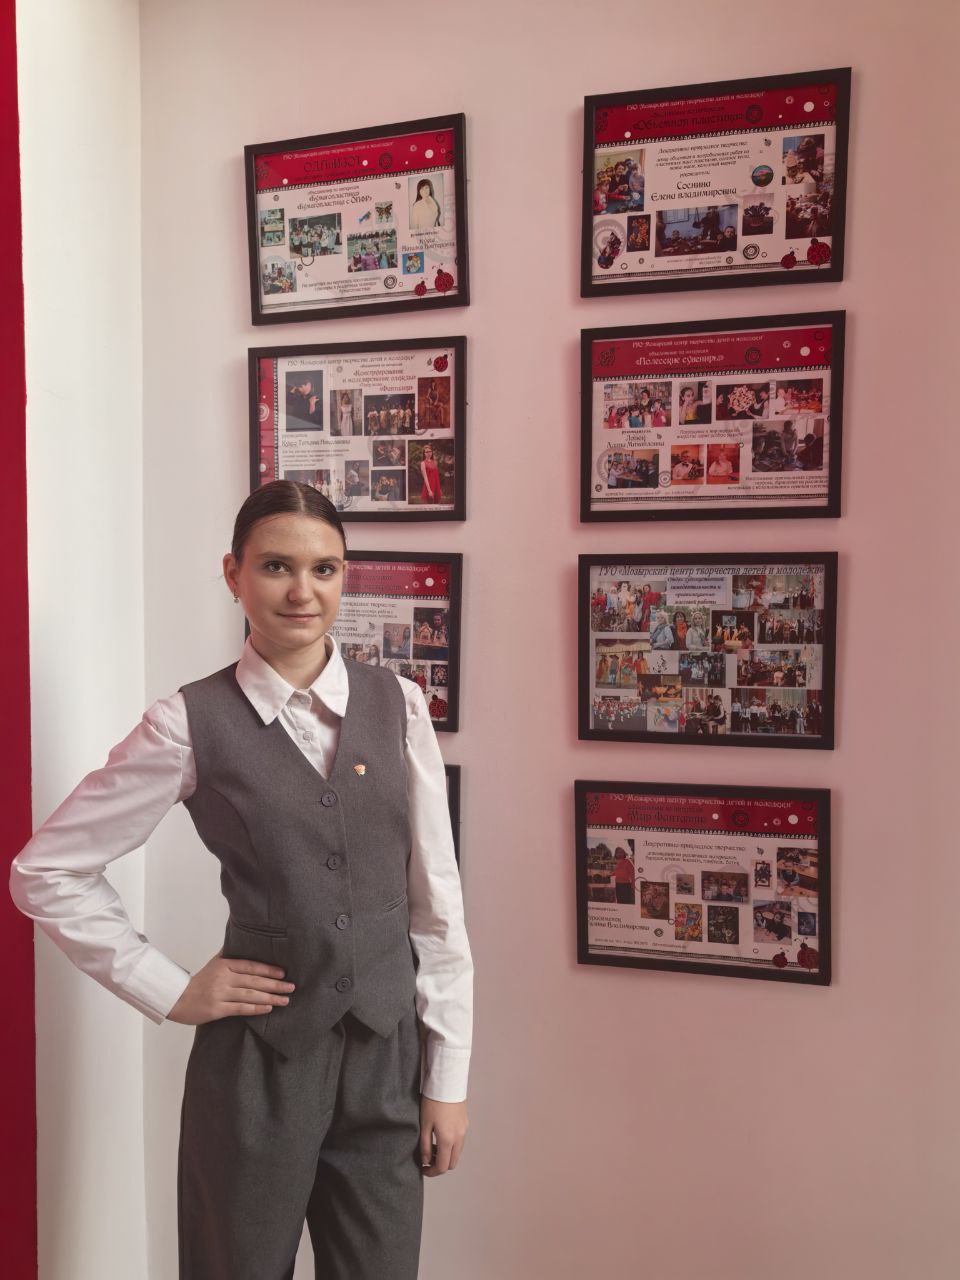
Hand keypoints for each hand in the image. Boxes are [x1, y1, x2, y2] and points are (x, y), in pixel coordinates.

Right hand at [166, 949, 294, 1024]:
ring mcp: (220, 994)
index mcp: (224, 965)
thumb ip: (228, 953)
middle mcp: (223, 978)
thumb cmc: (198, 981)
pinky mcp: (217, 1009)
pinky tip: (268, 1008)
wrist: (177, 999)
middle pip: (254, 980)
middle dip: (275, 984)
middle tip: (292, 987)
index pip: (251, 966)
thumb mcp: (213, 963)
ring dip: (270, 997)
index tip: (284, 972)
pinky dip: (256, 1008)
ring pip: (250, 994)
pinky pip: (240, 1009)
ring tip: (286, 1000)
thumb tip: (240, 936)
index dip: (268, 969)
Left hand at [419, 1097, 467, 1176]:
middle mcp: (459, 1138)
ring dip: (446, 1155)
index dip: (432, 1172)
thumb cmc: (433, 1102)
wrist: (447, 1083)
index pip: (442, 1166)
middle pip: (452, 1163)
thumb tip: (425, 1160)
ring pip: (457, 1153)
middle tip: (427, 1158)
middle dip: (440, 1165)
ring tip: (432, 1145)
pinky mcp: (465, 1124)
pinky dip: (451, 1146)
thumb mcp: (424, 1124)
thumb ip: (424, 1145)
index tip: (423, 1168)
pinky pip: (459, 1142)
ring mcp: (464, 1131)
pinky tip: (440, 1136)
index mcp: (448, 1139)